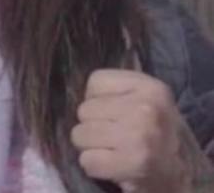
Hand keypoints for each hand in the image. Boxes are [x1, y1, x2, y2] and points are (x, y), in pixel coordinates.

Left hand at [72, 69, 188, 191]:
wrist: (176, 173)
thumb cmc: (152, 132)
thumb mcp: (144, 99)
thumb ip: (114, 90)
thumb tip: (77, 92)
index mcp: (151, 88)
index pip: (95, 81)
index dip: (97, 99)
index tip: (115, 113)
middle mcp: (147, 109)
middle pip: (84, 110)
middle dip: (92, 125)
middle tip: (114, 136)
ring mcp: (139, 136)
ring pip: (79, 135)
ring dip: (90, 146)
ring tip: (112, 150)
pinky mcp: (132, 164)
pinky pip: (86, 160)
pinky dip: (94, 166)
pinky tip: (112, 165)